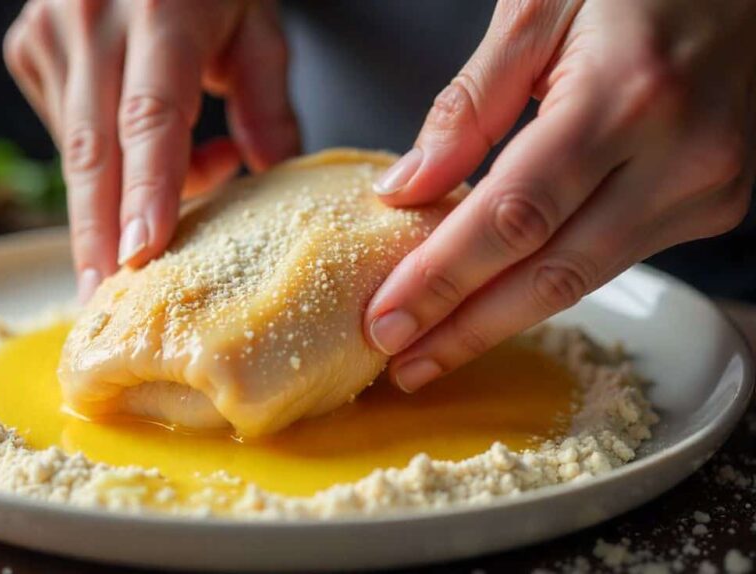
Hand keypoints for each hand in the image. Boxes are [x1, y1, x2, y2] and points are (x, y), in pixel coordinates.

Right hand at [4, 0, 298, 301]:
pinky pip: (67, 133)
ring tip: (172, 208)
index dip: (147, 189)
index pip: (149, 117)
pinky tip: (139, 155)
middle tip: (105, 307)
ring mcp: (48, 36)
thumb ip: (267, 100)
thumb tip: (269, 176)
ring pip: (78, 154)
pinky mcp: (27, 51)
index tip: (141, 254)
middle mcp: (89, 22)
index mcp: (160, 11)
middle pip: (93, 155)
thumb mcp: (255, 20)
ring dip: (121, 199)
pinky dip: (104, 165)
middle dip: (98, 239)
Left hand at [365, 0, 755, 391]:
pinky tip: (496, 297)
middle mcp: (680, 154)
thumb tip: (408, 188)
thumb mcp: (538, 10)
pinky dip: (547, 281)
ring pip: (585, 278)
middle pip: (552, 272)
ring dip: (503, 318)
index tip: (387, 319)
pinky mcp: (713, 203)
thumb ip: (469, 104)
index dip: (445, 277)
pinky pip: (611, 257)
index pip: (514, 216)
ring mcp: (706, 187)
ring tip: (435, 346)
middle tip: (403, 363)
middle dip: (467, 327)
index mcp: (626, 95)